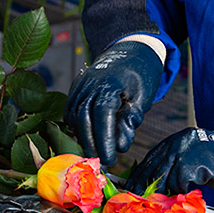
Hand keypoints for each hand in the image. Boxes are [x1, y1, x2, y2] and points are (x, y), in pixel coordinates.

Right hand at [64, 40, 162, 167]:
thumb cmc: (140, 75)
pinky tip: (86, 137)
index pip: (103, 115)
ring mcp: (80, 84)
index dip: (105, 139)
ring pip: (74, 116)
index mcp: (110, 83)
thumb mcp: (143, 97)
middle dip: (91, 143)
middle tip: (101, 162)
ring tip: (94, 153)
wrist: (129, 50)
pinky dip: (76, 126)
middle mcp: (90, 83)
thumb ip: (131, 120)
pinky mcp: (75, 88)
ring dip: (82, 137)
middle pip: (84, 118)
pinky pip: (70, 111)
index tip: (110, 158)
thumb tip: (121, 145)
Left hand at [126, 128, 213, 196]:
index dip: (141, 174)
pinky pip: (178, 183)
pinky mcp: (194, 163)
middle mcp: (181, 141)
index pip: (152, 156)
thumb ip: (178, 165)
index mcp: (180, 138)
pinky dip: (179, 192)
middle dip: (144, 186)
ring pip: (163, 176)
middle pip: (154, 166)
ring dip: (161, 192)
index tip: (132, 187)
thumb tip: (157, 184)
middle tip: (138, 201)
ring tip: (158, 203)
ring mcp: (187, 151)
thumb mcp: (197, 158)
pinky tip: (182, 196)